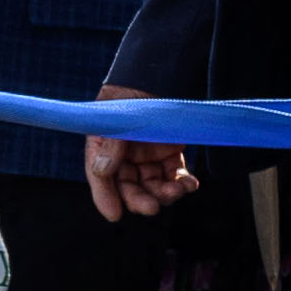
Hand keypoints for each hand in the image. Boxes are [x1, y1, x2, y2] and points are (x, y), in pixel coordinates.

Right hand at [83, 87, 193, 220]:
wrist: (157, 76)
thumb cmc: (130, 93)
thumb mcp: (117, 116)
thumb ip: (111, 144)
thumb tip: (101, 171)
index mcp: (103, 148)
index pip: (101, 177)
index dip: (105, 197)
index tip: (115, 215)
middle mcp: (124, 158)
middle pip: (129, 187)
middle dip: (140, 199)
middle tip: (151, 207)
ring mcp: (148, 158)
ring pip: (154, 187)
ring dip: (165, 193)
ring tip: (178, 190)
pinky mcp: (169, 155)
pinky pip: (174, 176)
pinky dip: (182, 183)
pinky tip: (189, 184)